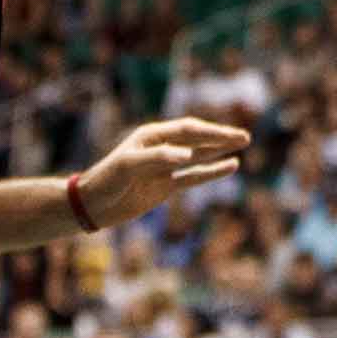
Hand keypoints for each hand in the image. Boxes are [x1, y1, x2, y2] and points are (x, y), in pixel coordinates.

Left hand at [76, 118, 249, 228]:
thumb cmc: (106, 180)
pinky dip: (212, 171)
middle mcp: (162, 147)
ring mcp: (165, 167)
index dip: (210, 132)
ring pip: (199, 155)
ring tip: (243, 143)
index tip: (230, 136)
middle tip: (245, 136)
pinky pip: (193, 176)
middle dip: (221, 137)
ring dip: (220, 149)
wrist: (91, 206)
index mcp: (152, 136)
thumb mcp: (129, 166)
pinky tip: (230, 166)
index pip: (187, 130)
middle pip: (198, 139)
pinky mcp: (165, 186)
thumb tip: (188, 155)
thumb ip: (158, 158)